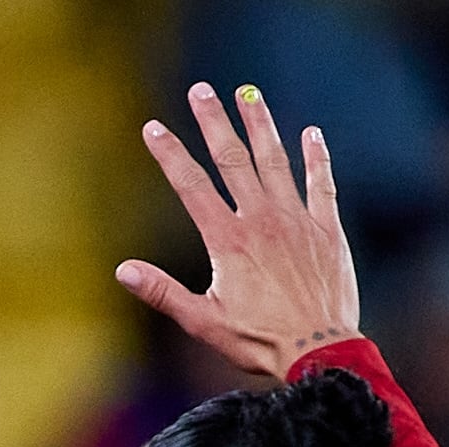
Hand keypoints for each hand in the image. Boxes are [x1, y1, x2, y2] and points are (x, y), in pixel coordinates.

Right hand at [120, 82, 361, 382]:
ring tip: (248, 94)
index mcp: (228, 240)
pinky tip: (310, 133)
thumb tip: (123, 271)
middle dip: (214, 122)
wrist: (319, 352)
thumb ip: (163, 291)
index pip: (191, 186)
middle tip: (201, 91)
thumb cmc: (259, 342)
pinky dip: (316, 157)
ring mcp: (296, 220)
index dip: (170, 154)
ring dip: (260, 125)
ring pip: (275, 161)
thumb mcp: (203, 322)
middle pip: (232, 159)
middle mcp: (261, 220)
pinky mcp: (325, 230)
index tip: (154, 128)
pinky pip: (320, 184)